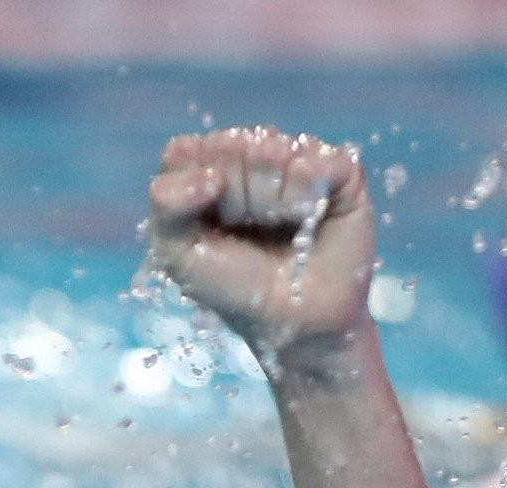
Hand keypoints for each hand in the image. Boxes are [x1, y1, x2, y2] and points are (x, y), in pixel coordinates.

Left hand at [146, 127, 374, 362]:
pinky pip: (314, 162)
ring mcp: (296, 158)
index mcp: (207, 170)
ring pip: (270, 151)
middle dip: (233, 200)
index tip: (207, 225)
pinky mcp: (339, 169)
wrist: (294, 321)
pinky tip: (309, 220)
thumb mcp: (176, 253)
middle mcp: (251, 157)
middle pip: (228, 147)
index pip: (185, 150)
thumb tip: (212, 174)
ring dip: (269, 202)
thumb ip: (167, 202)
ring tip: (281, 230)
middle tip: (248, 233)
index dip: (193, 190)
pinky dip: (306, 197)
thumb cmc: (232, 286)